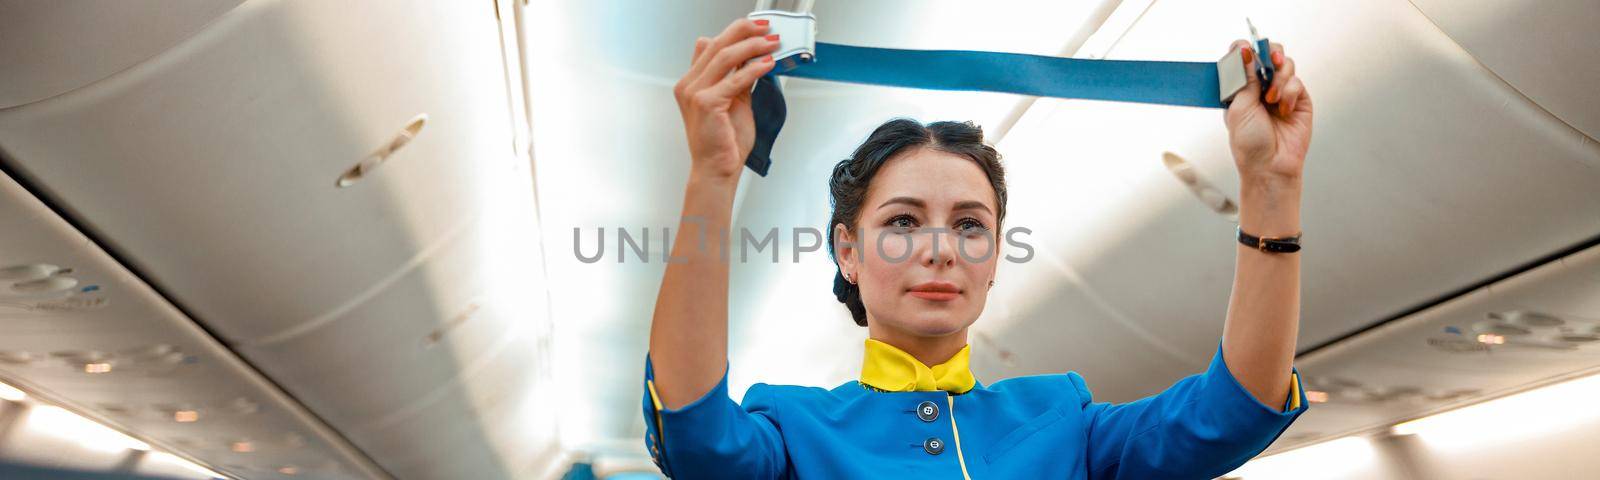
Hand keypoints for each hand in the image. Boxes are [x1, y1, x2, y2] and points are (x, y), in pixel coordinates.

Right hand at [673, 19, 780, 182]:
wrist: (717, 169)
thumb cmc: (723, 142)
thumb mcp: (734, 102)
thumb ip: (739, 79)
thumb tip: (754, 58)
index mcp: (691, 83)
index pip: (709, 45)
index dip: (733, 32)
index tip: (756, 27)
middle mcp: (688, 85)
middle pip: (716, 44)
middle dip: (744, 32)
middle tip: (766, 28)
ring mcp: (694, 93)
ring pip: (725, 56)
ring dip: (752, 46)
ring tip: (771, 43)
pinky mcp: (706, 103)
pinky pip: (735, 79)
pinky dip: (754, 69)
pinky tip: (768, 64)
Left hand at [1223, 41, 1312, 182]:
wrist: (1270, 166)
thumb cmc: (1249, 143)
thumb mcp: (1239, 107)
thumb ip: (1244, 78)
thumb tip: (1245, 51)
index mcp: (1240, 88)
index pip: (1243, 58)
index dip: (1245, 50)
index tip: (1245, 50)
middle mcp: (1260, 87)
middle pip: (1268, 54)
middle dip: (1268, 53)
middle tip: (1269, 61)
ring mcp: (1280, 92)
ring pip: (1285, 64)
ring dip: (1279, 76)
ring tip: (1271, 98)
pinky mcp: (1298, 100)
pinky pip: (1297, 82)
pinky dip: (1289, 92)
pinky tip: (1282, 109)